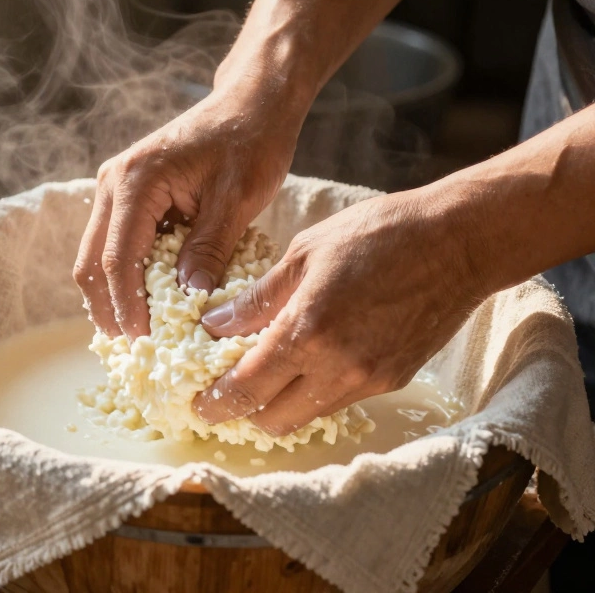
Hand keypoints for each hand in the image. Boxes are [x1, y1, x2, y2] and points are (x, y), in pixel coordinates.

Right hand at [74, 80, 303, 338]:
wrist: (251, 103)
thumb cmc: (250, 142)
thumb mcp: (238, 198)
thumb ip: (210, 248)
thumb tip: (189, 301)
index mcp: (135, 182)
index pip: (118, 259)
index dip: (127, 307)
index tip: (144, 344)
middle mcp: (112, 184)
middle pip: (92, 262)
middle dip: (109, 310)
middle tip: (134, 353)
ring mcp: (114, 189)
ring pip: (96, 257)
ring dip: (112, 297)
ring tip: (137, 337)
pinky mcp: (126, 196)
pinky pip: (113, 245)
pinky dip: (123, 278)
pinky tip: (145, 306)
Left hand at [192, 190, 485, 435]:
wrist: (459, 242)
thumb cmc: (378, 234)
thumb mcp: (303, 254)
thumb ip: (256, 297)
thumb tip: (214, 323)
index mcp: (307, 332)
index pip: (246, 390)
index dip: (215, 403)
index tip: (197, 404)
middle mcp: (337, 368)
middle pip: (274, 422)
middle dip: (244, 413)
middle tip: (226, 390)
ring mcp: (369, 379)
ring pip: (307, 416)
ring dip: (280, 404)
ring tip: (264, 373)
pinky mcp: (393, 381)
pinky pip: (339, 400)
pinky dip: (314, 391)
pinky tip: (308, 361)